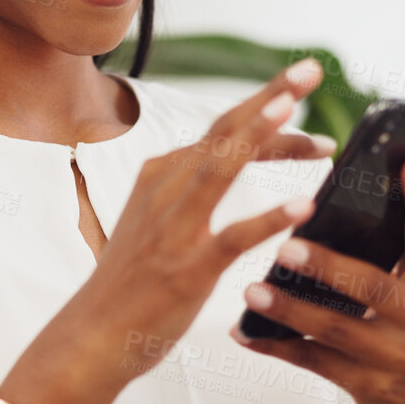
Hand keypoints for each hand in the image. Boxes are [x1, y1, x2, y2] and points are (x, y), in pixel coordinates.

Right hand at [61, 59, 336, 388]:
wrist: (92, 335)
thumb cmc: (129, 283)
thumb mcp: (154, 218)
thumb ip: (185, 187)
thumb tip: (221, 161)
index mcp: (162, 174)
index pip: (223, 130)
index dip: (266, 108)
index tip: (303, 94)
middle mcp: (167, 189)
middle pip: (225, 131)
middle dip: (270, 96)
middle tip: (312, 69)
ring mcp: (176, 226)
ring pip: (222, 167)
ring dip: (260, 134)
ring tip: (295, 108)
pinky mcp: (188, 267)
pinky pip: (233, 236)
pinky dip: (269, 218)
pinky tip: (304, 206)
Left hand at [230, 154, 404, 403]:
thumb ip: (389, 252)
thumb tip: (329, 203)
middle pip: (373, 287)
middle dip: (327, 266)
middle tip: (284, 247)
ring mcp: (397, 356)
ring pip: (337, 330)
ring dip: (289, 310)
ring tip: (251, 291)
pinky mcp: (368, 385)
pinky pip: (314, 362)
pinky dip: (274, 346)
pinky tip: (243, 332)